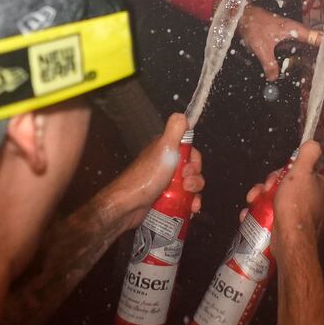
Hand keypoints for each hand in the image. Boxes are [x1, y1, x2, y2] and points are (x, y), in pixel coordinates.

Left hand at [103, 113, 203, 231]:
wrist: (127, 206)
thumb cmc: (146, 177)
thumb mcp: (163, 148)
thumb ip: (175, 130)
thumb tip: (183, 115)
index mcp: (165, 150)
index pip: (190, 152)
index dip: (195, 161)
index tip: (189, 169)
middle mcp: (165, 165)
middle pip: (191, 170)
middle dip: (196, 179)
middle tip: (187, 186)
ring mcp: (164, 183)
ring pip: (189, 186)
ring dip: (195, 194)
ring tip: (190, 202)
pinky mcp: (163, 199)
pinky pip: (182, 199)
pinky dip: (189, 204)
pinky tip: (190, 209)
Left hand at [239, 5, 321, 80]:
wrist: (244, 15)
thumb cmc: (254, 26)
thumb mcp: (261, 47)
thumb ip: (269, 63)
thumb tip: (274, 78)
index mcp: (294, 29)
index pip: (317, 37)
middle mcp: (296, 29)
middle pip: (317, 38)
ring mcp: (291, 32)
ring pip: (310, 40)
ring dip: (320, 48)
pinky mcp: (286, 35)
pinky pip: (302, 43)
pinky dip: (309, 49)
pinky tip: (311, 58)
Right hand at [245, 143, 323, 247]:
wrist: (290, 241)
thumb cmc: (296, 206)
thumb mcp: (302, 172)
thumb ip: (309, 154)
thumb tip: (312, 143)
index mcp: (321, 186)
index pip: (302, 170)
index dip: (285, 171)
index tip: (275, 176)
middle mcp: (315, 200)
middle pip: (287, 184)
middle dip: (269, 186)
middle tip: (261, 190)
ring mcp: (301, 215)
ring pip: (277, 199)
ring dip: (260, 199)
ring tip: (251, 202)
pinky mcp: (289, 228)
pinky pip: (273, 215)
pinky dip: (259, 214)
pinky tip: (249, 215)